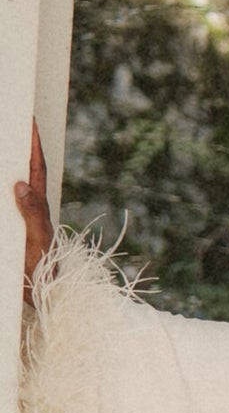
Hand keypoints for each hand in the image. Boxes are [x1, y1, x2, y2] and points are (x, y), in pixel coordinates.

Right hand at [14, 120, 54, 301]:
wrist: (36, 291)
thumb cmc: (41, 266)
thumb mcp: (37, 239)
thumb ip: (32, 213)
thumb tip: (21, 184)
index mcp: (39, 204)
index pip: (36, 169)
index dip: (34, 145)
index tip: (30, 121)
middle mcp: (28, 204)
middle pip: (21, 170)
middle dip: (17, 148)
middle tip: (10, 123)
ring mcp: (17, 214)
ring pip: (9, 183)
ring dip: (6, 167)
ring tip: (2, 145)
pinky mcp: (9, 224)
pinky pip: (4, 200)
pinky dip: (3, 188)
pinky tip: (4, 183)